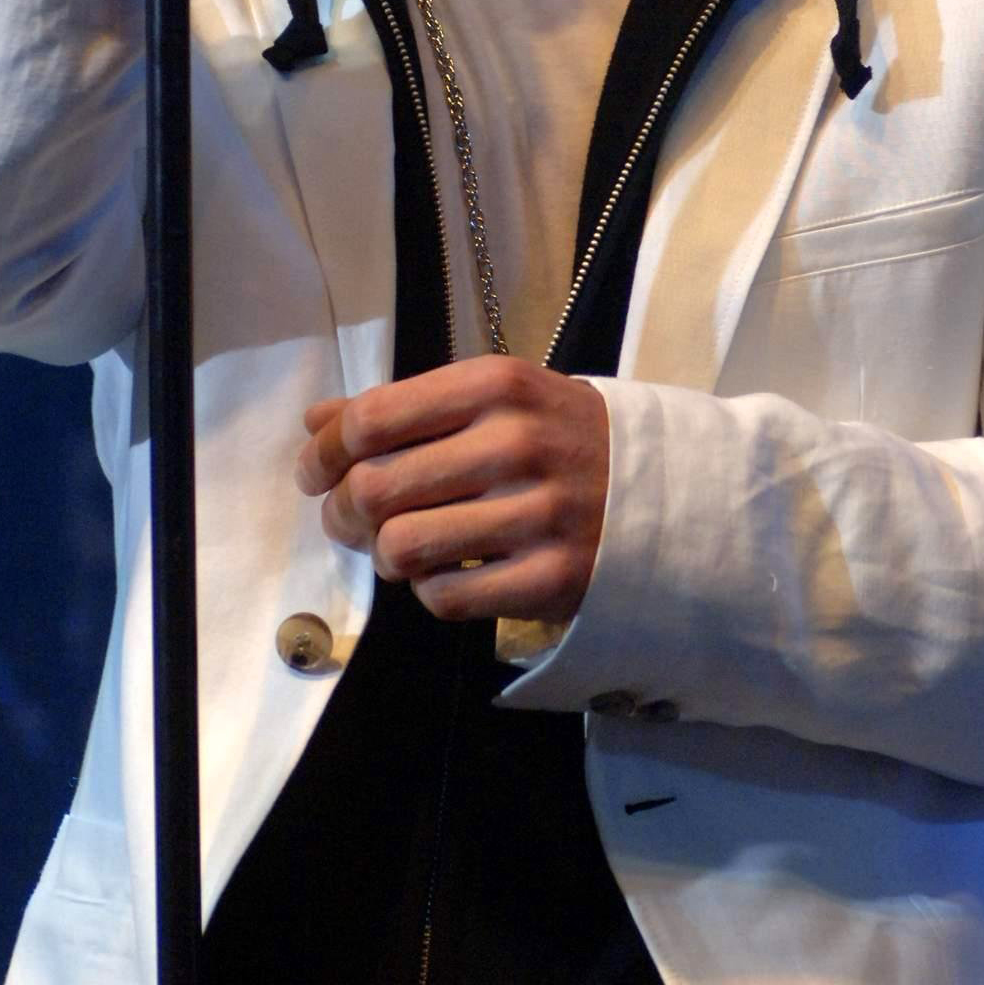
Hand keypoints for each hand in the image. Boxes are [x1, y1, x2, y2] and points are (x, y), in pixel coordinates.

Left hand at [296, 358, 609, 624]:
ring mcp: (537, 515)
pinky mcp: (551, 579)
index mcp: (496, 386)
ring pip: (402, 548)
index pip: (372, 419)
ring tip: (398, 547)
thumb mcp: (496, 397)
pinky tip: (445, 573)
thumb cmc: (563, 436)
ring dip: (383, 555)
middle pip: (375, 488)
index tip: (315, 470)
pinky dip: (429, 591)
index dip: (324, 451)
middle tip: (348, 518)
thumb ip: (407, 406)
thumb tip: (316, 422)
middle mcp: (516, 444)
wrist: (668, 489)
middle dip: (341, 511)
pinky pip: (446, 598)